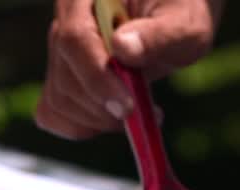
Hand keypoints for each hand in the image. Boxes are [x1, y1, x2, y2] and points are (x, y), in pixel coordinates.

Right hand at [36, 0, 222, 139]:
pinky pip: (54, 114)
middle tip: (147, 112)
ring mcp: (58, 52)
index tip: (127, 107)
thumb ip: (160, 34)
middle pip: (65, 77)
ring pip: (60, 101)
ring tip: (140, 110)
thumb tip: (124, 48)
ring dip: (100, 119)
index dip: (97, 78)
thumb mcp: (184, 21)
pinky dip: (85, 126)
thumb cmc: (179, 13)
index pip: (74, 40)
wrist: (172, 19)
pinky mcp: (62, 79)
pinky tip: (115, 118)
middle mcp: (63, 22)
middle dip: (104, 106)